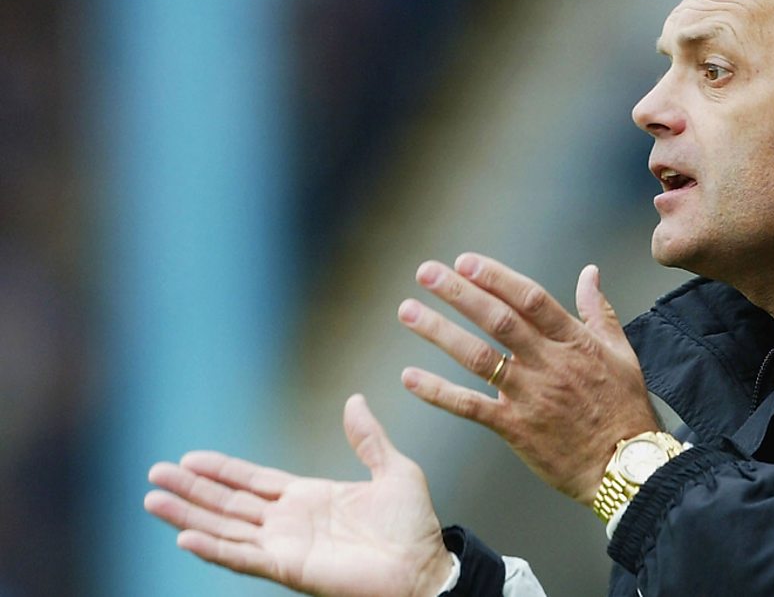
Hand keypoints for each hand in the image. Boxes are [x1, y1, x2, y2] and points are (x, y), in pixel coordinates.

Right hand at [144, 395, 453, 596]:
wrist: (426, 568)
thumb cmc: (414, 527)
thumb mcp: (394, 471)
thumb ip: (369, 439)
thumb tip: (354, 399)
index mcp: (309, 497)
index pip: (253, 480)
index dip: (221, 469)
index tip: (188, 458)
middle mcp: (290, 522)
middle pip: (229, 502)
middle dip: (192, 489)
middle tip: (154, 474)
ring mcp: (286, 546)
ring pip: (225, 528)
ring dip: (189, 515)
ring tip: (153, 500)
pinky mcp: (290, 568)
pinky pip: (243, 557)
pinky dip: (213, 548)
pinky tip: (185, 537)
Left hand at [397, 254, 659, 504]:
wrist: (627, 467)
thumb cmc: (625, 409)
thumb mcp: (622, 353)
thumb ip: (598, 311)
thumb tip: (590, 272)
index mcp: (574, 342)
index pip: (530, 298)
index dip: (496, 277)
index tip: (465, 260)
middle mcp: (548, 364)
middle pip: (498, 320)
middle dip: (459, 292)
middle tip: (426, 271)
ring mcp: (530, 396)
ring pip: (478, 357)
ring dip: (439, 332)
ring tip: (408, 310)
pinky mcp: (515, 428)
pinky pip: (470, 407)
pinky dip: (438, 391)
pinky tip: (410, 377)